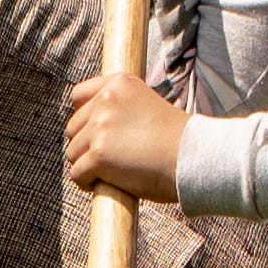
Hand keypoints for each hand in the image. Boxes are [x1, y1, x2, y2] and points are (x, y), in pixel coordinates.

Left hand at [64, 73, 188, 203]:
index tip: (97, 132)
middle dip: (86, 146)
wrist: (194, 158)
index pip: (78, 95)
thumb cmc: (176, 140)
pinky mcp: (98, 154)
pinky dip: (88, 183)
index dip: (83, 117)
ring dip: (87, 165)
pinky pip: (77, 174)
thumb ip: (120, 109)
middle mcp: (106, 100)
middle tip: (110, 160)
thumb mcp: (147, 106)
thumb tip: (89, 128)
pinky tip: (107, 184)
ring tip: (112, 172)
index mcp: (119, 83)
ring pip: (72, 153)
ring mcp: (100, 127)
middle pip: (73, 129)